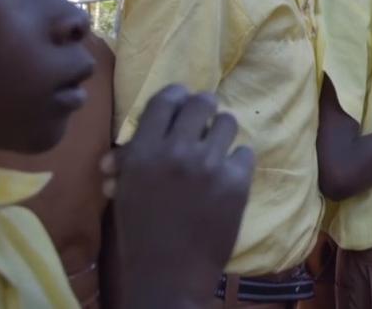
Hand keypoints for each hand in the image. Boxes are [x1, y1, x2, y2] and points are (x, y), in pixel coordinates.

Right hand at [107, 85, 253, 306]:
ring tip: (216, 149)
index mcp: (144, 151)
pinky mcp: (236, 182)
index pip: (166, 99)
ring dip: (221, 133)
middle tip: (203, 121)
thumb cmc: (141, 233)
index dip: (177, 97)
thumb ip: (129, 161)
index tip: (182, 103)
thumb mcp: (126, 191)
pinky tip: (227, 177)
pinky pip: (245, 152)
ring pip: (228, 123)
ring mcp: (210, 165)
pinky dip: (237, 163)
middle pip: (202, 103)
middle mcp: (177, 151)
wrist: (170, 274)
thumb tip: (127, 144)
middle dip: (204, 109)